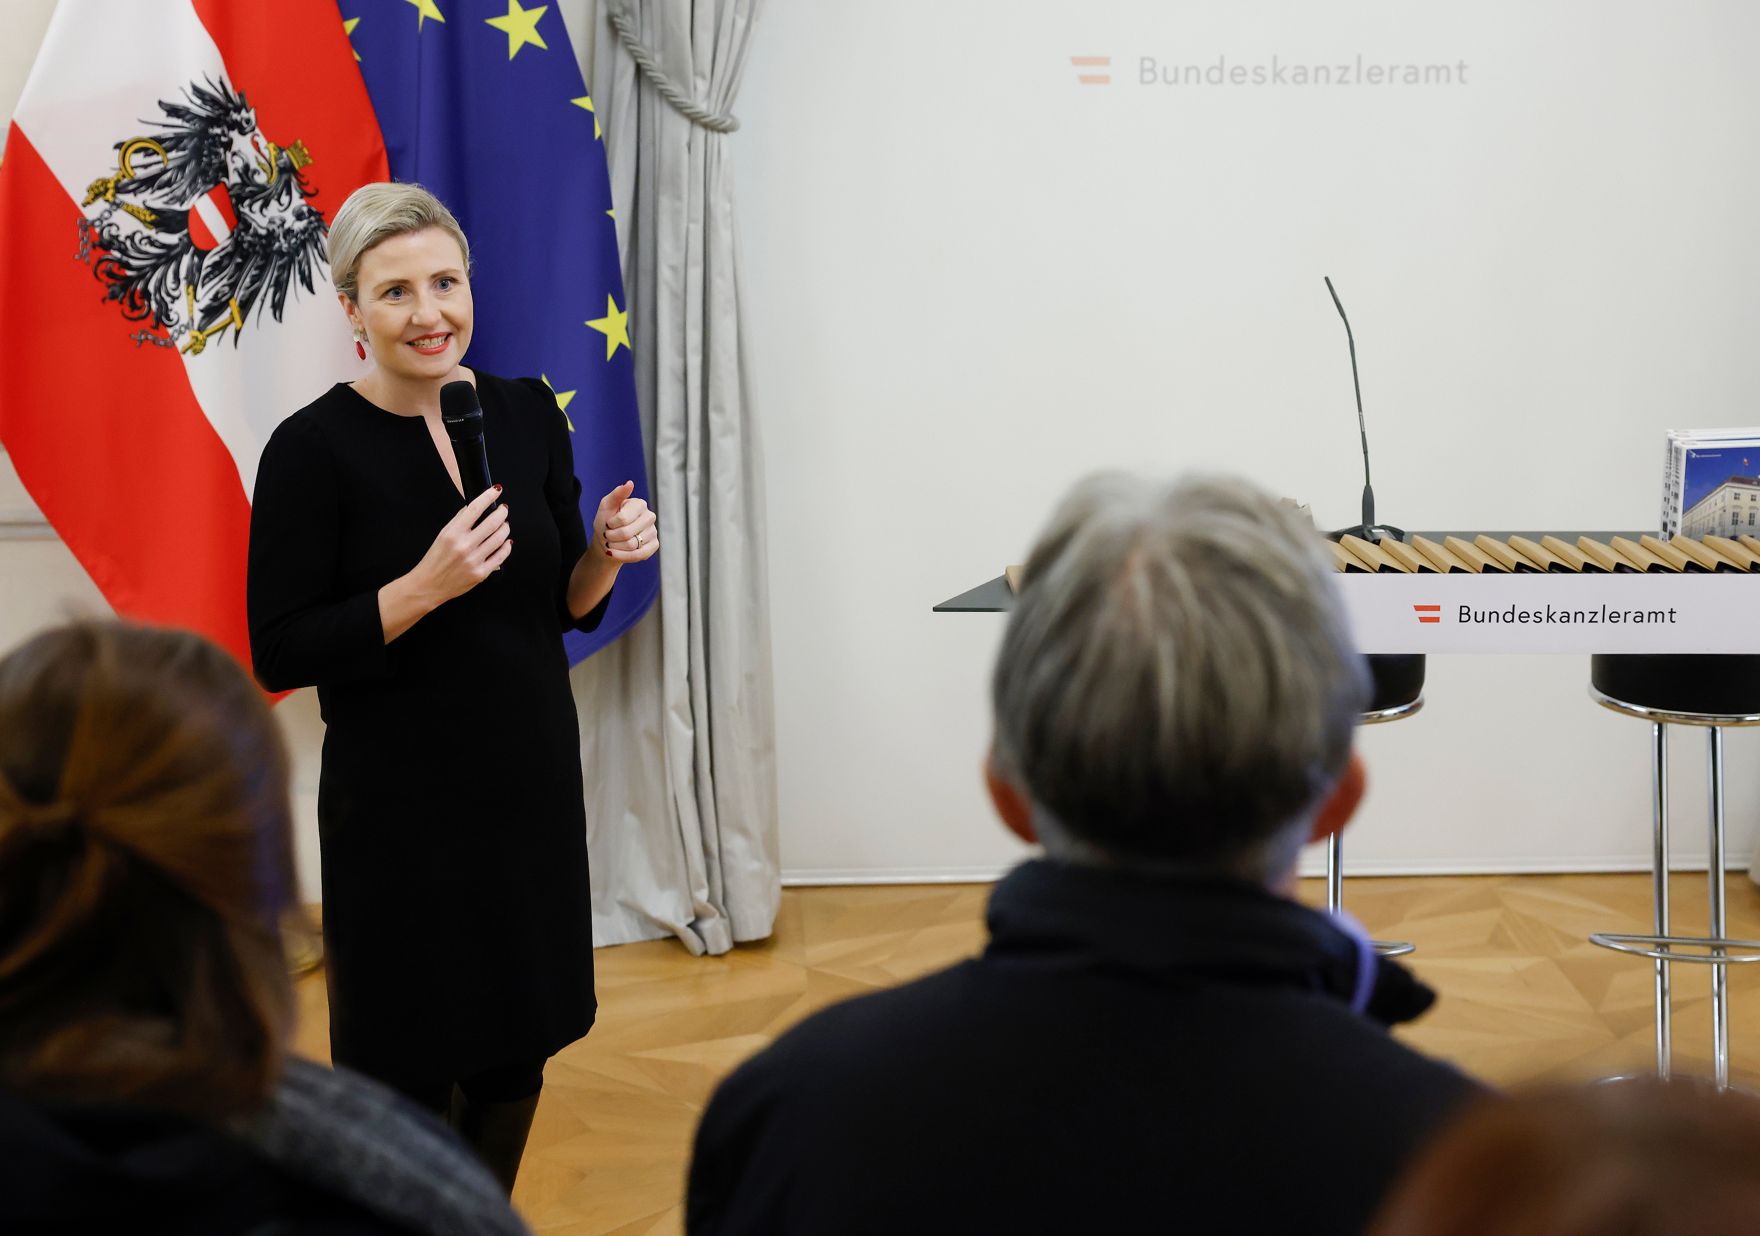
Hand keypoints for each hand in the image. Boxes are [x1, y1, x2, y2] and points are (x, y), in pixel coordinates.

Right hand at [413, 485, 511, 602]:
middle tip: (503, 509)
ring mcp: (474, 560)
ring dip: (505, 528)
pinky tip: (506, 542)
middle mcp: (464, 546)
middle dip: (502, 513)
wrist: (429, 584)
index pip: (475, 509)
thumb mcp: (442, 535)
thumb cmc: (435, 559)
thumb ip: (459, 521)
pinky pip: (500, 556)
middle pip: (492, 523)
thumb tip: (475, 507)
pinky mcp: (481, 573)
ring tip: (504, 524)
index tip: (496, 490)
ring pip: (499, 538)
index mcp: (453, 534)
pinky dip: (506, 547)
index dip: (488, 496)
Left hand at [594, 480, 657, 562]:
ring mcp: (653, 531)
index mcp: (639, 504)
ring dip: (615, 547)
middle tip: (607, 535)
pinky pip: (639, 555)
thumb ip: (617, 494)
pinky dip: (623, 556)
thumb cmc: (606, 521)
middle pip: (627, 533)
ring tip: (611, 544)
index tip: (608, 523)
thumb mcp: (606, 506)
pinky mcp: (654, 545)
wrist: (608, 541)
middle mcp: (650, 516)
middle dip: (611, 537)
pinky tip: (614, 553)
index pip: (623, 518)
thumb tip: (630, 483)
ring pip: (632, 546)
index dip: (610, 524)